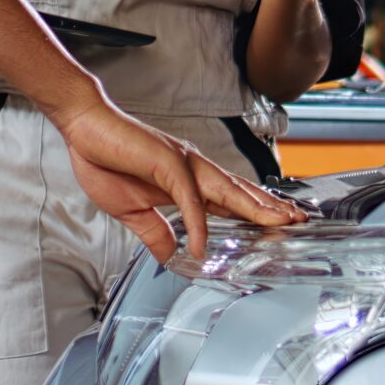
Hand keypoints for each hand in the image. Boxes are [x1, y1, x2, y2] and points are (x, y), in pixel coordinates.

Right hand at [53, 99, 297, 262]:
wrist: (83, 127)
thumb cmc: (105, 159)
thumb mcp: (132, 211)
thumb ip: (156, 233)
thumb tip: (171, 256)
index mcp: (187, 180)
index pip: (230, 199)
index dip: (257, 212)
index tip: (280, 225)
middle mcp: (192, 169)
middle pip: (240, 193)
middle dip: (271, 208)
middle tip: (300, 221)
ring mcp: (182, 164)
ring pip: (227, 190)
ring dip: (254, 207)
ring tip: (279, 223)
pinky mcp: (166, 163)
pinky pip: (189, 198)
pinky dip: (198, 222)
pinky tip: (203, 243)